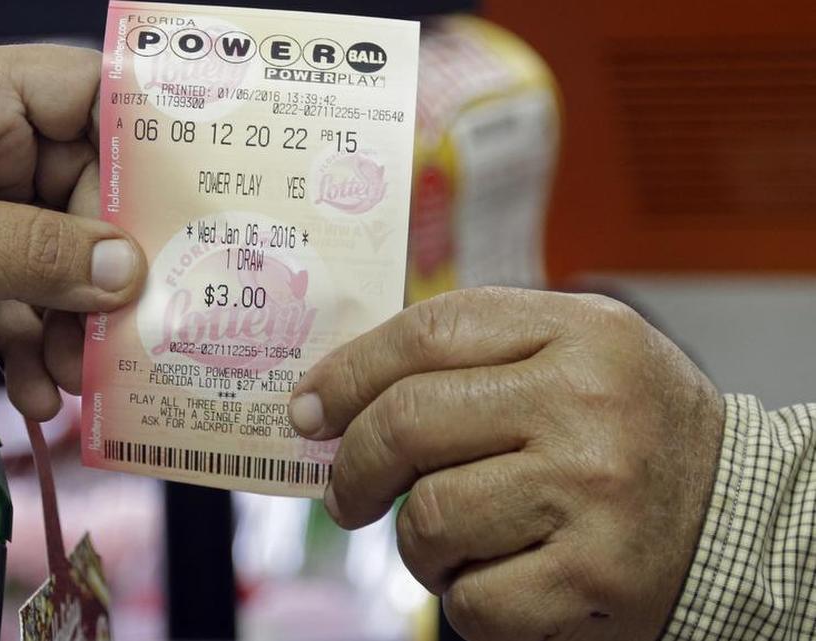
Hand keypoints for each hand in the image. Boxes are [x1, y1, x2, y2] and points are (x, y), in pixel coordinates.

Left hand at [0, 44, 145, 419]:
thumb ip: (28, 253)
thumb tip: (129, 267)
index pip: (92, 95)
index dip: (148, 144)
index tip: (194, 206)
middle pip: (83, 192)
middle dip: (103, 270)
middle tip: (126, 332)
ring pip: (53, 251)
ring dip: (65, 319)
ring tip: (68, 380)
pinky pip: (14, 284)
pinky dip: (25, 335)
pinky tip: (28, 385)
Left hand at [289, 287, 724, 640]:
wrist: (739, 515)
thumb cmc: (627, 429)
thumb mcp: (572, 355)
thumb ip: (471, 358)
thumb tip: (336, 394)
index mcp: (578, 332)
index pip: (429, 334)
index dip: (348, 372)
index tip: (308, 408)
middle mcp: (587, 404)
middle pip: (409, 423)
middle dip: (354, 466)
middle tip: (346, 494)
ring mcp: (593, 492)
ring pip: (430, 517)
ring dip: (419, 542)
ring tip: (454, 540)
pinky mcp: (594, 577)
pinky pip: (470, 598)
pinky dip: (464, 597)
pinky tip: (501, 577)